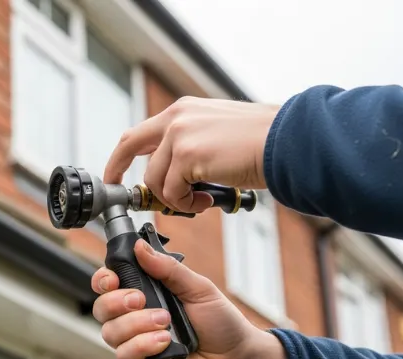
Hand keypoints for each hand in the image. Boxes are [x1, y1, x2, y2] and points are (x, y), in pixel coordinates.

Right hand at [91, 239, 290, 358]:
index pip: (109, 285)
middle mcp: (136, 319)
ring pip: (111, 332)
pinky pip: (124, 356)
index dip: (104, 280)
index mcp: (147, 295)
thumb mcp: (198, 288)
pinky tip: (164, 343)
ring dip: (136, 325)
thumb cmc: (222, 324)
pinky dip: (141, 346)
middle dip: (117, 301)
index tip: (113, 278)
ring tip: (165, 324)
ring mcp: (137, 344)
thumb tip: (140, 247)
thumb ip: (168, 268)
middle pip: (102, 308)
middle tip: (141, 300)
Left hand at [104, 96, 280, 212]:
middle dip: (118, 170)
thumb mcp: (216, 134)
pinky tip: (207, 200)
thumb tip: (175, 174)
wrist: (286, 141)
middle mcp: (176, 118)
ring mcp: (179, 135)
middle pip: (129, 145)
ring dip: (174, 198)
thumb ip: (191, 146)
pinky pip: (171, 191)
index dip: (123, 155)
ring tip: (201, 199)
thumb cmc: (261, 142)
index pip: (141, 132)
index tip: (116, 173)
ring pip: (155, 179)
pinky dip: (186, 203)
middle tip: (122, 194)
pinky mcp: (187, 156)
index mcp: (183, 110)